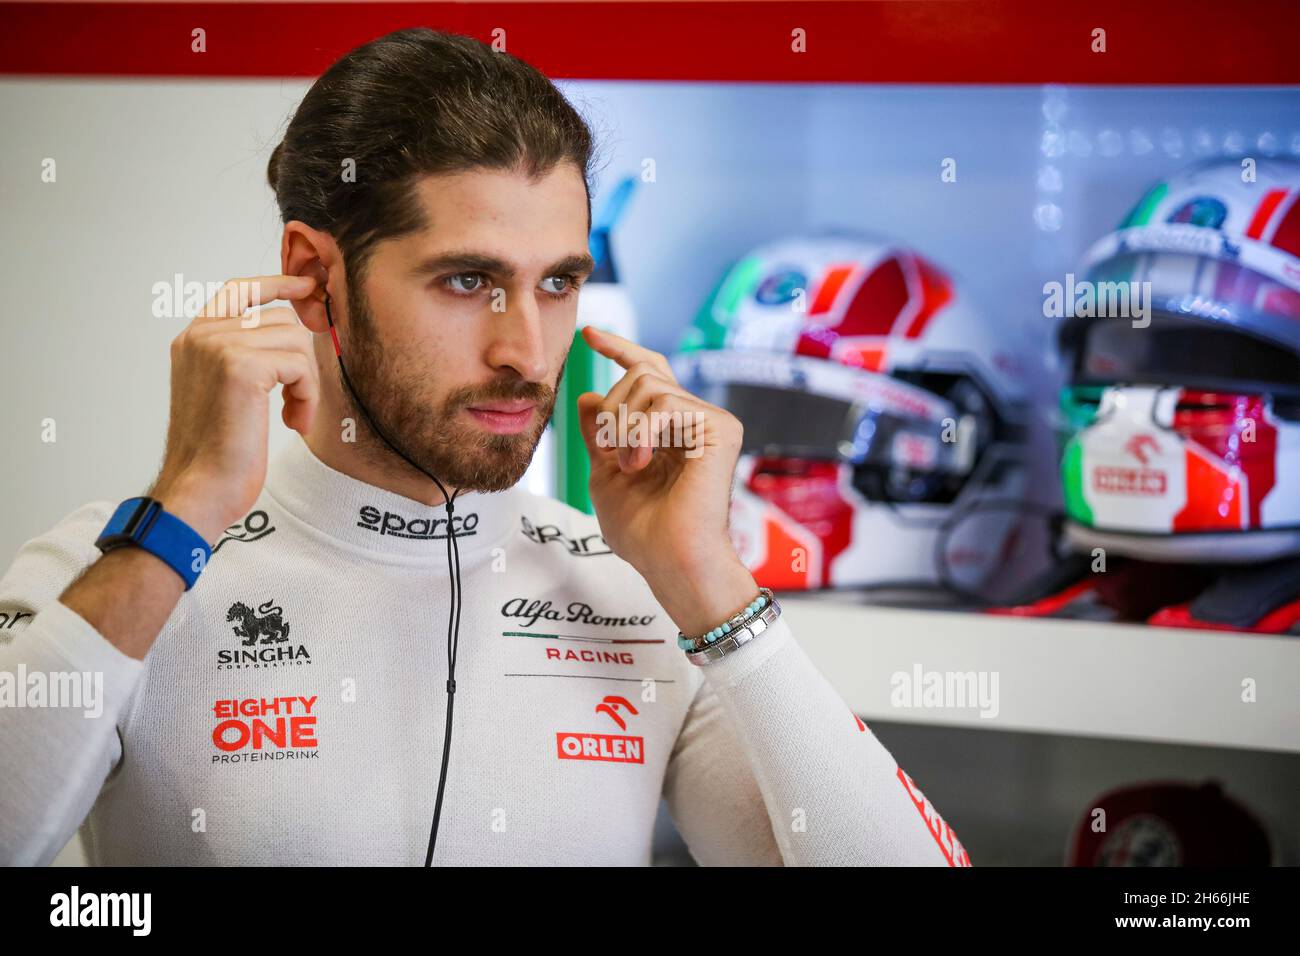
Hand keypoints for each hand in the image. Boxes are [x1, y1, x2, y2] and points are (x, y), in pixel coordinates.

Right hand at [148, 274, 320, 542]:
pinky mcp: (241, 366)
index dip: (277, 283)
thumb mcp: (225, 393)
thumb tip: (292, 330)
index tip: (308, 286)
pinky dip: (307, 396)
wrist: (200, 489)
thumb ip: (244, 357)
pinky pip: (300, 365)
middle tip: (296, 406)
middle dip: (301, 363)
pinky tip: (293, 422)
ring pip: (296, 341)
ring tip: (292, 416)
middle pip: (282, 321)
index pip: (238, 290)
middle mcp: (201, 336)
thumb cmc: (217, 453)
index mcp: (193, 339)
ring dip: (307, 384)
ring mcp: (219, 347)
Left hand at [575, 327, 759, 635]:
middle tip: (607, 451)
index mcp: (671, 429)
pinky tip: (639, 461)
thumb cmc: (642, 533)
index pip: (648, 372)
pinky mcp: (720, 428)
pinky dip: (641, 431)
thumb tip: (588, 394)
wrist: (669, 561)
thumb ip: (597, 435)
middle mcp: (695, 420)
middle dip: (612, 408)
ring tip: (627, 465)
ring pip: (650, 384)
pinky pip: (667, 402)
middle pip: (643, 373)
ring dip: (623, 425)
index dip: (619, 349)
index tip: (589, 335)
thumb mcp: (603, 475)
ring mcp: (710, 423)